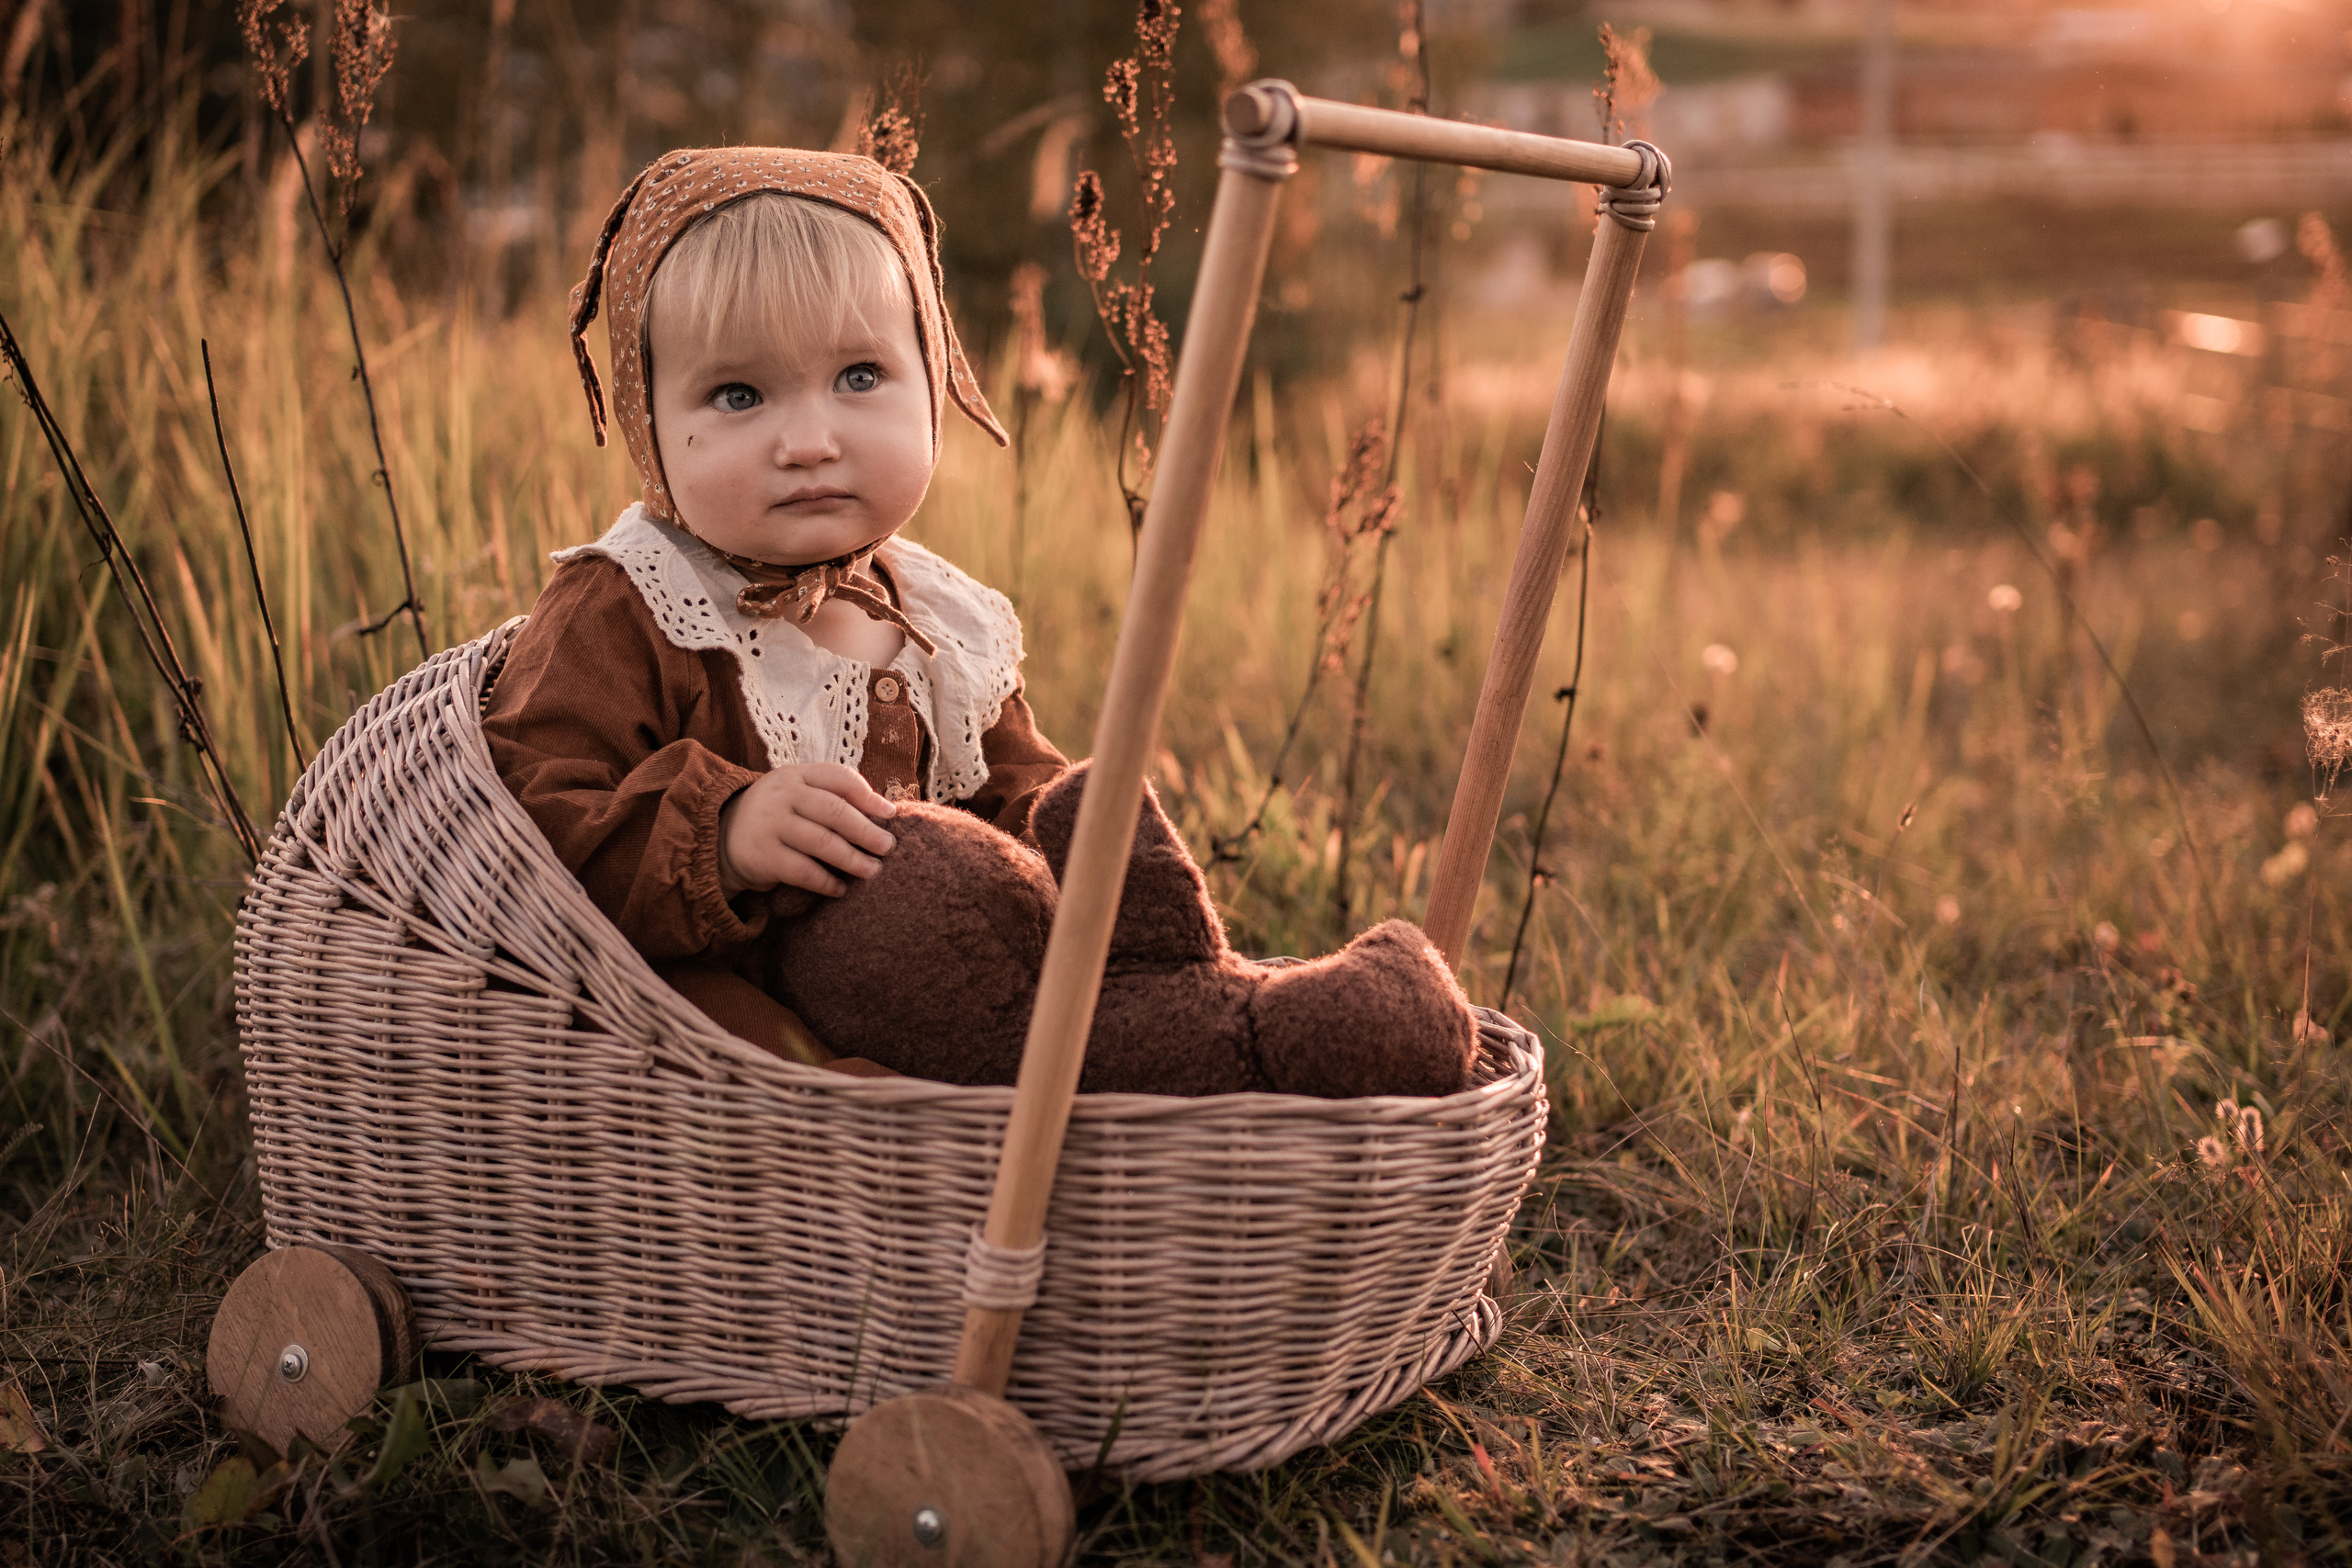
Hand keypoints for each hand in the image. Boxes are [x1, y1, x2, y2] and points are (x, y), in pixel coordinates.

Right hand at [717, 763, 896, 897]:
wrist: (721, 837)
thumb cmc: (777, 816)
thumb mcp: (797, 794)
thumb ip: (832, 796)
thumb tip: (882, 812)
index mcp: (796, 775)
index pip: (838, 777)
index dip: (868, 795)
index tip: (889, 814)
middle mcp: (782, 796)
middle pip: (834, 811)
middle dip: (866, 831)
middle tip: (888, 847)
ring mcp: (770, 824)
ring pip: (822, 842)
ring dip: (852, 860)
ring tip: (872, 871)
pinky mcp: (762, 855)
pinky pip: (803, 871)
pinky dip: (826, 882)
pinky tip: (841, 889)